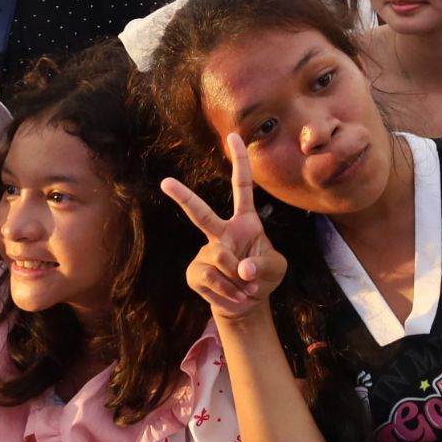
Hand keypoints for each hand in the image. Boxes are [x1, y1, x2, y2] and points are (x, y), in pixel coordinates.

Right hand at [162, 133, 283, 325]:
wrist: (247, 304)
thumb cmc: (263, 278)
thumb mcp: (275, 269)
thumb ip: (264, 265)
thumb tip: (242, 269)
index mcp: (245, 222)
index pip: (241, 186)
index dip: (240, 161)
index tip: (233, 136)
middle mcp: (222, 233)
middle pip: (201, 213)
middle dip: (183, 197)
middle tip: (165, 182)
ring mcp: (205, 251)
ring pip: (219, 259)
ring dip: (237, 279)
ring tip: (247, 289)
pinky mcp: (195, 272)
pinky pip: (211, 279)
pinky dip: (227, 291)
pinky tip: (235, 296)